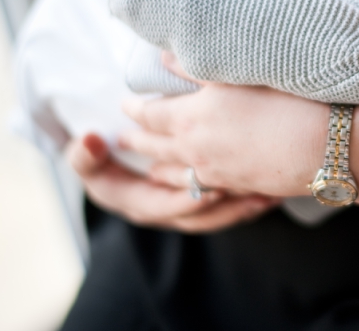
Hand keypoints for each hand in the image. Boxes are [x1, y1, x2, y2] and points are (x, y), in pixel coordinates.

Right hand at [66, 133, 278, 231]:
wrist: (108, 154)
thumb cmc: (99, 153)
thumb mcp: (88, 154)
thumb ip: (87, 153)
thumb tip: (89, 141)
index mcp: (130, 200)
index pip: (159, 207)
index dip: (183, 200)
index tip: (209, 190)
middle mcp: (158, 209)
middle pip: (194, 216)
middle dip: (223, 206)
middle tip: (252, 192)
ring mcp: (180, 207)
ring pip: (213, 217)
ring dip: (240, 207)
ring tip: (267, 195)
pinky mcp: (198, 201)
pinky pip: (225, 209)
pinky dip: (247, 202)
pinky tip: (272, 193)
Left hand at [119, 56, 328, 197]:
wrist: (325, 144)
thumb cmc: (284, 100)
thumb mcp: (236, 74)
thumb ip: (196, 67)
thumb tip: (164, 55)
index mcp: (190, 119)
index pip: (150, 114)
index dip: (135, 109)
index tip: (124, 105)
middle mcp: (197, 151)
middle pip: (156, 148)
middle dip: (138, 141)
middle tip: (125, 139)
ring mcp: (219, 174)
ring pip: (176, 175)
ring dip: (158, 170)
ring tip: (149, 169)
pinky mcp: (242, 188)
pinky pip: (204, 189)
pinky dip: (189, 186)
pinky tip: (193, 184)